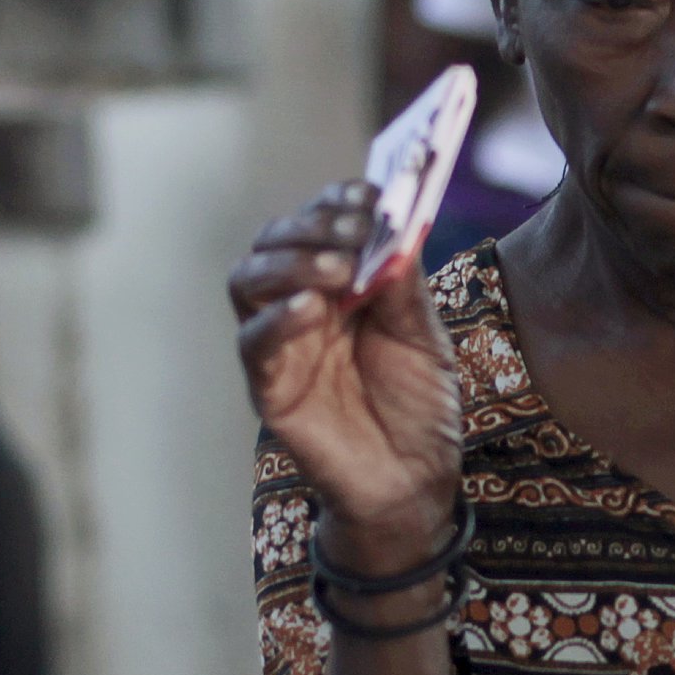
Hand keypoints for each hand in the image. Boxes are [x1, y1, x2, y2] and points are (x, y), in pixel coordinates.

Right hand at [230, 182, 463, 564]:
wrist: (413, 483)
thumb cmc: (419, 407)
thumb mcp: (425, 337)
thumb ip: (406, 286)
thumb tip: (397, 226)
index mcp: (340, 284)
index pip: (320, 223)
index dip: (338, 200)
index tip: (371, 192)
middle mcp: (302, 305)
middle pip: (276, 241)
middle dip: (313, 225)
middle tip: (355, 230)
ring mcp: (281, 344)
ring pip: (249, 279)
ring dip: (290, 263)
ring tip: (337, 270)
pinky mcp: (269, 387)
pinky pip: (253, 343)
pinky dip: (276, 319)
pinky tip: (311, 309)